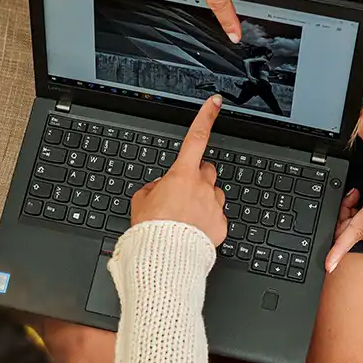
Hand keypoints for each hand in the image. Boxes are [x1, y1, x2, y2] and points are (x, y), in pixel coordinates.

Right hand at [130, 95, 226, 244]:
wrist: (165, 259)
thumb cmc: (151, 231)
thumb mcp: (140, 202)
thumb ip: (152, 188)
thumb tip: (159, 188)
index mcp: (181, 175)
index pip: (196, 138)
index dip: (206, 117)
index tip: (215, 103)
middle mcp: (202, 186)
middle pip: (206, 169)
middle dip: (196, 176)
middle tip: (182, 192)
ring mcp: (214, 205)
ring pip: (213, 193)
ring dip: (203, 199)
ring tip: (186, 217)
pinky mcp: (221, 225)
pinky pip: (216, 217)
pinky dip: (207, 222)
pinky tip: (194, 232)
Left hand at [325, 115, 362, 272]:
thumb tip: (357, 117)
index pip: (355, 231)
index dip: (339, 248)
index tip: (328, 264)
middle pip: (347, 228)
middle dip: (342, 211)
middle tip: (354, 192)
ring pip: (353, 230)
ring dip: (350, 213)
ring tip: (361, 195)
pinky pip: (361, 231)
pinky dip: (357, 218)